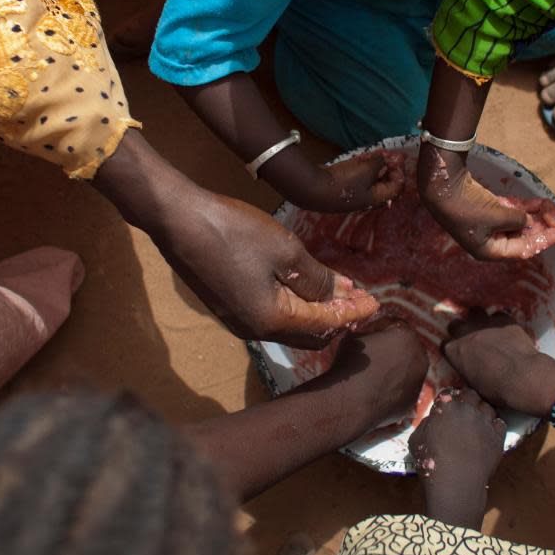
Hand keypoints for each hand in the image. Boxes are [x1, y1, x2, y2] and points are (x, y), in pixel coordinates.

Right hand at [95, 130, 379, 348]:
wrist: (178, 220)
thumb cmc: (234, 232)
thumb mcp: (286, 252)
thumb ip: (318, 279)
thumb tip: (340, 295)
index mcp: (272, 321)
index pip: (326, 325)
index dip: (354, 313)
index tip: (377, 302)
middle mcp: (255, 331)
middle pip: (309, 334)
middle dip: (338, 318)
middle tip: (361, 301)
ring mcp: (237, 320)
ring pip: (290, 326)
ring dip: (317, 311)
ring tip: (340, 293)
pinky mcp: (227, 306)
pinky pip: (271, 315)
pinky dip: (295, 306)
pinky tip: (305, 287)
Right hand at [295, 152, 405, 212]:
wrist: (312, 188)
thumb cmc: (342, 181)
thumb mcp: (366, 169)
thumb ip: (382, 161)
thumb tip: (398, 156)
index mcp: (376, 199)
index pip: (397, 186)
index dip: (399, 170)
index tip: (394, 157)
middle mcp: (367, 200)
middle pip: (385, 183)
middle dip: (386, 167)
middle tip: (384, 154)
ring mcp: (355, 195)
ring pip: (372, 179)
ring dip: (374, 166)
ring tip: (370, 155)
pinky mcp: (344, 189)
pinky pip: (359, 178)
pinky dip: (362, 167)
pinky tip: (359, 158)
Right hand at [327, 320, 428, 426]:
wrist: (350, 402)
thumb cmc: (350, 363)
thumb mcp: (354, 336)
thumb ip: (367, 330)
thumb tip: (368, 333)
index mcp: (407, 336)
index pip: (395, 324)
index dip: (379, 326)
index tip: (366, 333)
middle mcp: (420, 357)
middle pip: (406, 346)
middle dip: (391, 347)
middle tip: (373, 351)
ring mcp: (419, 380)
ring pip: (407, 368)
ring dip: (395, 366)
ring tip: (374, 372)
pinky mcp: (413, 399)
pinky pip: (404, 387)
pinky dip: (394, 386)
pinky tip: (377, 388)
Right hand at [408, 387, 505, 528]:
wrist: (456, 483)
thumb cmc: (431, 461)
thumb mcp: (416, 440)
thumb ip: (425, 424)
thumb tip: (434, 419)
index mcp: (446, 406)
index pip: (449, 392)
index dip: (448, 399)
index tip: (447, 407)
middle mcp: (468, 408)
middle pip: (471, 394)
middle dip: (467, 400)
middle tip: (463, 413)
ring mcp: (485, 421)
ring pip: (487, 407)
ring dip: (481, 412)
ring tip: (476, 423)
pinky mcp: (498, 436)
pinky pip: (499, 423)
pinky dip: (494, 426)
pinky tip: (487, 434)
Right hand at [419, 150, 554, 259]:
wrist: (444, 186)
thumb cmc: (469, 207)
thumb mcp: (499, 216)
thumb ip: (518, 220)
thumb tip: (527, 220)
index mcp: (490, 251)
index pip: (524, 250)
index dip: (545, 240)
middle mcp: (489, 241)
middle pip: (522, 237)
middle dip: (542, 226)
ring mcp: (487, 224)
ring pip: (517, 222)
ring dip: (535, 215)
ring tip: (552, 207)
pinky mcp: (486, 208)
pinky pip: (510, 211)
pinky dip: (523, 207)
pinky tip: (539, 202)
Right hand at [443, 310, 554, 415]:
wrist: (522, 376)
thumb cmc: (497, 389)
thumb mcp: (475, 386)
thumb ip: (469, 373)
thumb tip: (472, 374)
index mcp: (455, 351)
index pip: (445, 345)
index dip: (452, 350)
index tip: (459, 355)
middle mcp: (466, 333)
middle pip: (455, 324)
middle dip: (461, 331)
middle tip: (471, 341)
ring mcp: (485, 323)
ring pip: (475, 311)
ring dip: (478, 320)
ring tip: (487, 329)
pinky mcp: (505, 319)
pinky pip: (498, 315)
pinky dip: (500, 322)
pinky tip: (507, 331)